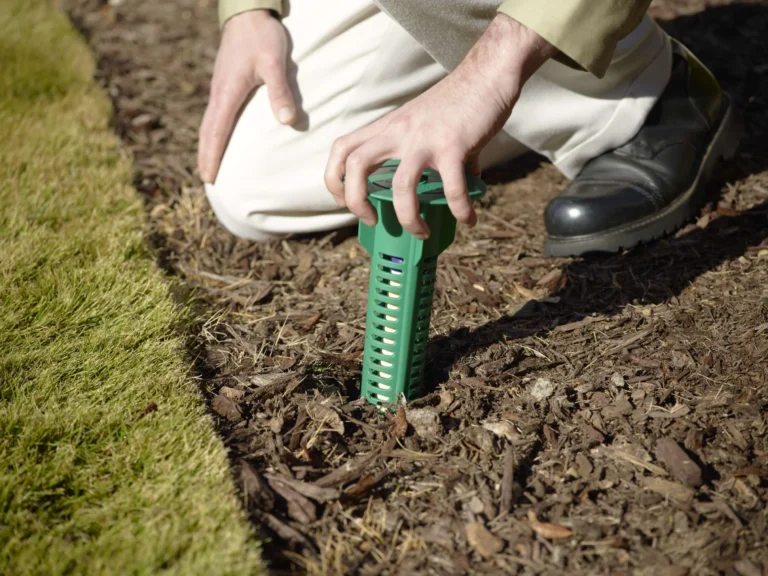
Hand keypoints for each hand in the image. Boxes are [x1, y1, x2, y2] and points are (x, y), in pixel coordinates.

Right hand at [198, 10, 296, 183]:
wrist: (248, 11)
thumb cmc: (262, 36)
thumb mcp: (275, 62)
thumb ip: (280, 91)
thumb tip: (286, 121)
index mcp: (227, 93)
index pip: (216, 133)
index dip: (212, 156)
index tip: (209, 177)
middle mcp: (219, 93)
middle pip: (207, 132)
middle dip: (206, 156)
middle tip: (206, 179)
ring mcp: (219, 88)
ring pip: (209, 123)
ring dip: (208, 145)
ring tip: (210, 164)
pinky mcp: (224, 83)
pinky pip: (215, 114)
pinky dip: (213, 131)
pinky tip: (221, 136)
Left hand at [324, 14, 556, 238]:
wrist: (487, 74)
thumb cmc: (459, 100)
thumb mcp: (427, 123)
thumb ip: (430, 155)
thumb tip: (453, 186)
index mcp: (388, 127)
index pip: (343, 148)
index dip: (334, 178)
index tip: (344, 201)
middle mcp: (399, 132)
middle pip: (356, 166)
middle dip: (356, 202)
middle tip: (372, 220)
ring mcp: (425, 139)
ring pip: (401, 186)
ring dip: (407, 217)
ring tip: (421, 233)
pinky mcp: (454, 145)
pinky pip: (452, 188)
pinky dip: (460, 210)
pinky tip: (469, 219)